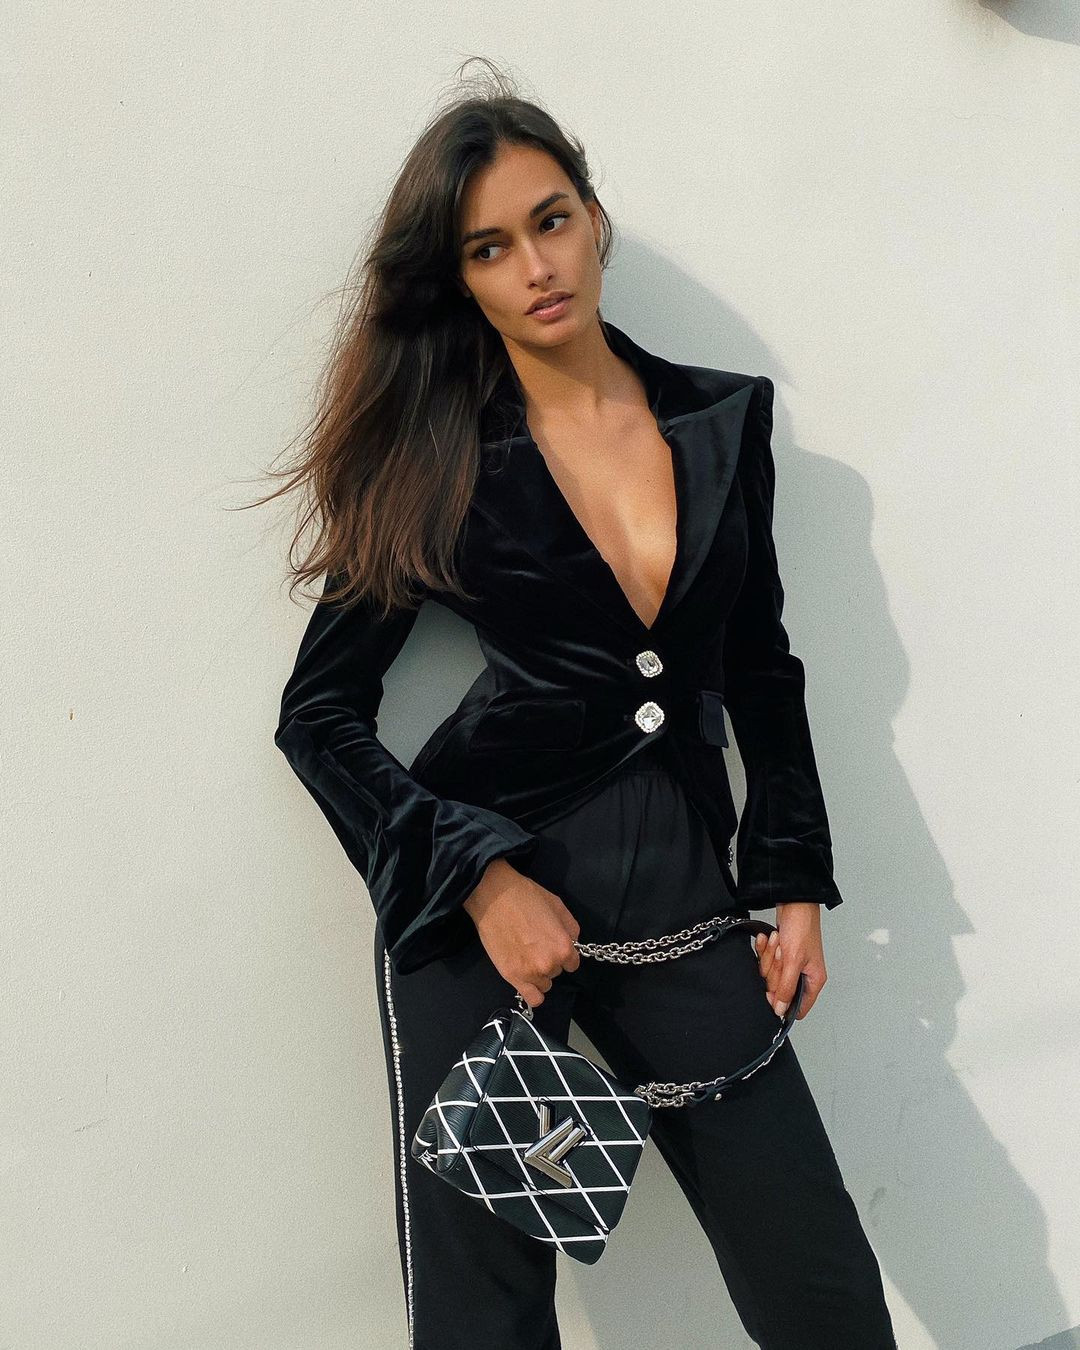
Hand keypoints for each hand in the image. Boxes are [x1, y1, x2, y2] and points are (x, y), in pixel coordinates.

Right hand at [463, 858, 581, 1008]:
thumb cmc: (526, 897)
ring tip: (526, 956)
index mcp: (564, 947)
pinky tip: (528, 980)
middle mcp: (550, 965)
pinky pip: (532, 999)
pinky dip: (533, 992)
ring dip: (539, 973)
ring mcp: (530, 974)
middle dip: (549, 959)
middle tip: (535, 943)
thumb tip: (574, 943)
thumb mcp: (557, 905)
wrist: (493, 898)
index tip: (552, 944)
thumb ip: (571, 928)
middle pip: (557, 971)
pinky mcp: (512, 978)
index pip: (573, 963)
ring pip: (544, 984)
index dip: (563, 952)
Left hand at [753, 902, 825, 1020]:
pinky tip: (769, 939)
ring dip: (769, 956)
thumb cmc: (802, 926)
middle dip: (774, 969)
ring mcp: (790, 964)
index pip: (798, 1007)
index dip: (782, 1002)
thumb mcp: (793, 960)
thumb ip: (786, 987)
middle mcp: (803, 974)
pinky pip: (765, 960)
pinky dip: (764, 949)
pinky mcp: (779, 954)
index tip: (772, 992)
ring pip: (770, 973)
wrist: (792, 901)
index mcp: (814, 979)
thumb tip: (781, 1010)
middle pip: (779, 989)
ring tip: (778, 942)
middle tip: (781, 954)